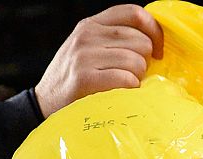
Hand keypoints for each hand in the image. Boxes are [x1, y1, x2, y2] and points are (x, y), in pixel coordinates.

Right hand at [35, 5, 163, 117]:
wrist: (43, 102)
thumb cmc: (75, 78)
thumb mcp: (89, 48)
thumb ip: (114, 39)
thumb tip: (153, 42)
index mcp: (91, 24)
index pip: (134, 13)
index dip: (155, 30)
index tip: (158, 51)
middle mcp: (87, 35)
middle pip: (141, 41)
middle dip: (145, 62)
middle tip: (134, 75)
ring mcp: (84, 56)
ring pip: (137, 62)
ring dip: (137, 79)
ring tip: (122, 85)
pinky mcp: (84, 78)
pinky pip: (127, 80)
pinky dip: (130, 90)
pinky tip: (118, 93)